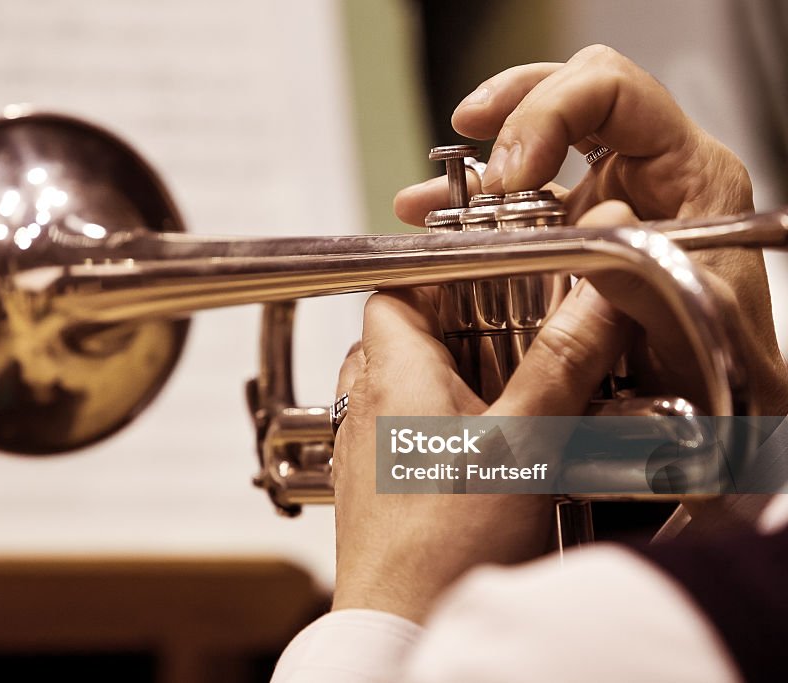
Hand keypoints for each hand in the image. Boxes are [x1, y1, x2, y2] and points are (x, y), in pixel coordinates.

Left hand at [331, 207, 635, 622]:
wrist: (403, 624)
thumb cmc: (446, 545)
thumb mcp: (526, 442)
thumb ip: (561, 364)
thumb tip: (597, 298)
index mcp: (391, 373)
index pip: (397, 288)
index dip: (443, 275)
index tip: (495, 277)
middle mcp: (364, 403)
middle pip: (404, 334)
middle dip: (461, 329)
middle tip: (516, 340)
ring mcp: (363, 446)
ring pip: (403, 385)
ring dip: (451, 381)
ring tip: (507, 397)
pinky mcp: (373, 487)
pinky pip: (402, 432)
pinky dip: (440, 427)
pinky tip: (484, 455)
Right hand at [395, 44, 787, 415]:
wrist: (721, 408)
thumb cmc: (726, 367)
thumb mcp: (693, 327)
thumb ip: (647, 277)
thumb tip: (595, 221)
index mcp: (688, 175)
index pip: (614, 93)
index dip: (551, 111)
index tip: (512, 170)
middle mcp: (646, 177)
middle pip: (572, 94)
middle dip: (510, 109)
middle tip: (469, 134)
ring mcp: (608, 202)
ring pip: (539, 143)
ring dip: (476, 165)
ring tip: (428, 198)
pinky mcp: (576, 236)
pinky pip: (520, 201)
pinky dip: (471, 208)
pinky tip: (434, 221)